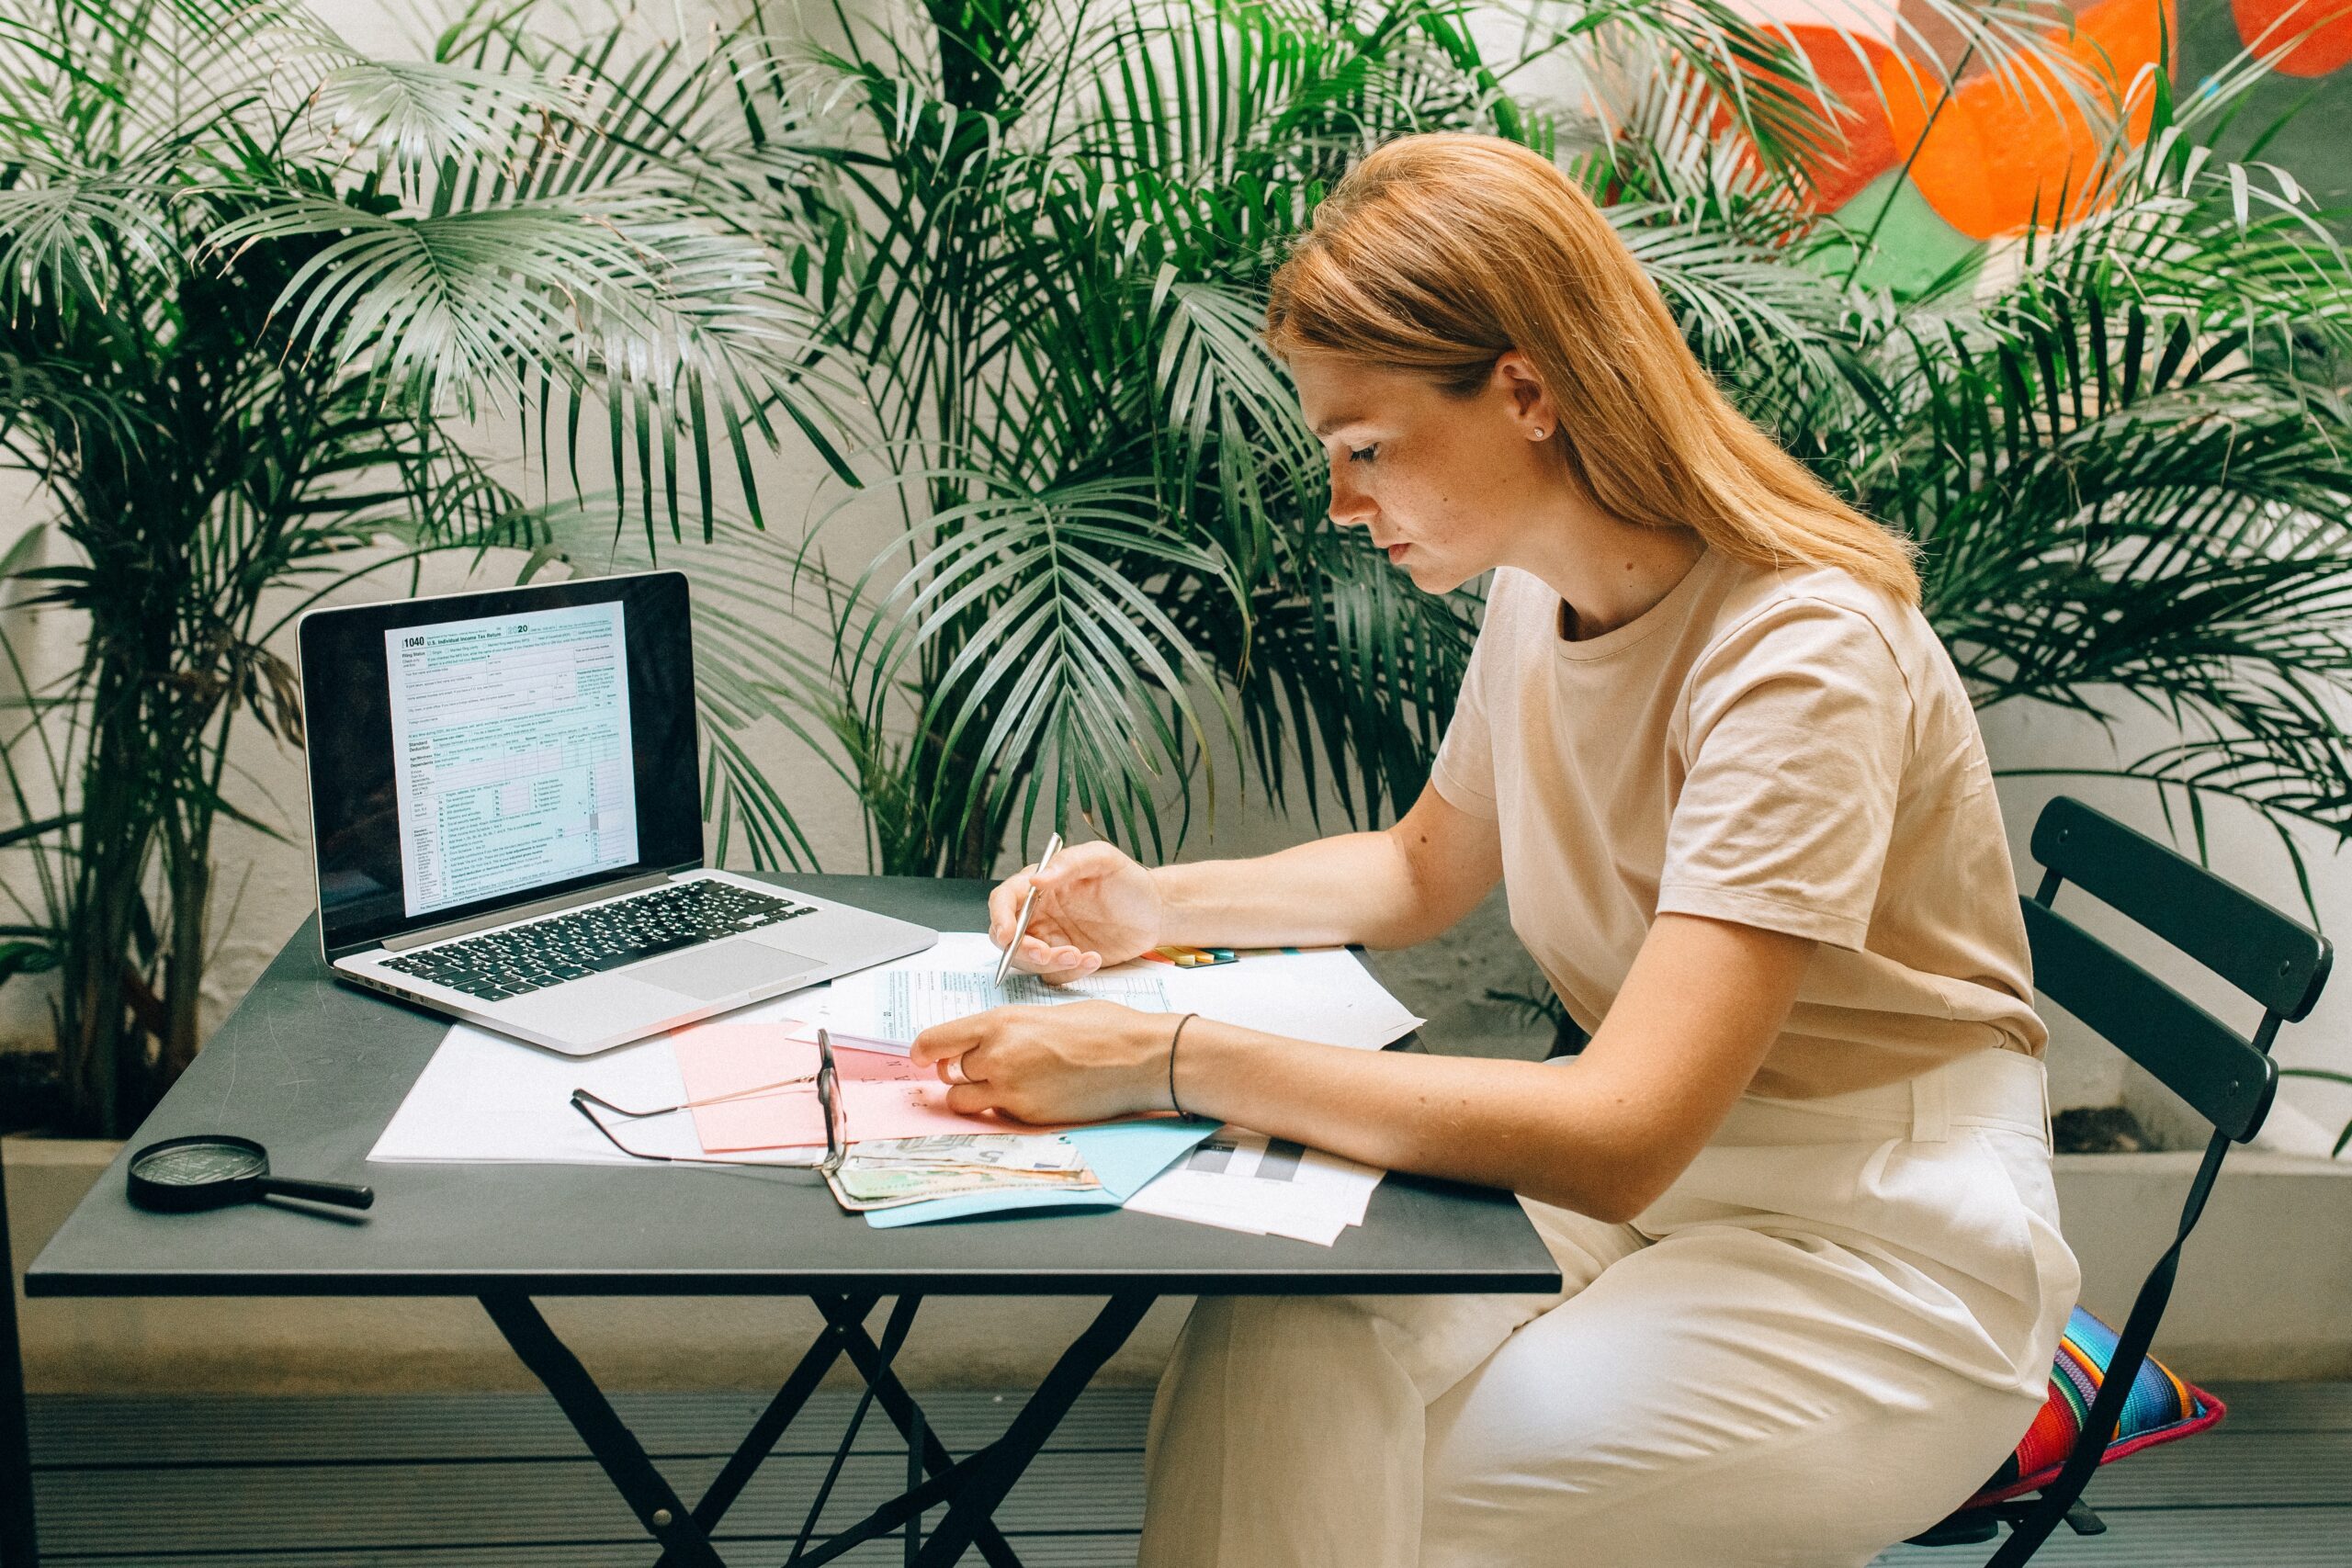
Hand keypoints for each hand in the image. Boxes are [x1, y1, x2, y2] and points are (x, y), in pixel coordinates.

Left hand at [911, 1001, 1177, 1124]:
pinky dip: (1004, 1110)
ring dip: (974, 1095)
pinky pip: (996, 1116)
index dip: (923, 1052)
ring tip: (1006, 1086)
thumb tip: (986, 1042)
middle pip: (946, 1073)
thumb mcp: (1044, 1014)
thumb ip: (1008, 1030)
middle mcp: (997, 1055)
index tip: (921, 1057)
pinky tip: (1034, 1095)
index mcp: (1000, 1022)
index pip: (934, 1041)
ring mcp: (1010, 1090)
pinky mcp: (1027, 1116)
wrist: (1139, 1058)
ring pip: (962, 1101)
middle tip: (981, 1070)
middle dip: (958, 1073)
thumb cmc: (1104, 1029)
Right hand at [988, 840, 1164, 983]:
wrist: (1155, 911)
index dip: (1000, 917)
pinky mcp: (1066, 960)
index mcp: (1040, 886)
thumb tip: (1036, 879)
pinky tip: (1093, 959)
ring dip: (1049, 963)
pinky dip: (1070, 972)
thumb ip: (1069, 863)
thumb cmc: (1129, 880)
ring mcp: (1051, 938)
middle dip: (1021, 949)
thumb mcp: (1103, 859)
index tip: (1008, 934)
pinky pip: (1054, 974)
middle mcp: (1039, 912)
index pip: (1005, 899)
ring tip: (1080, 955)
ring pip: (1028, 960)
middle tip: (1046, 953)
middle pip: (1007, 936)